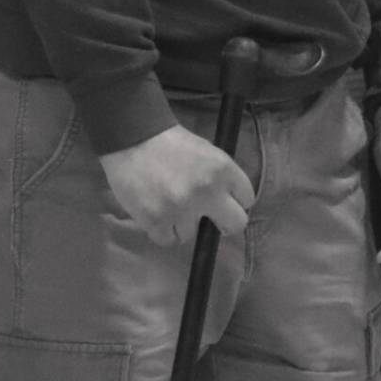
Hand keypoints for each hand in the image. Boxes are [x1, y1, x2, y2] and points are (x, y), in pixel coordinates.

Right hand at [98, 123, 254, 247]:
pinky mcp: (156, 221)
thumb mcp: (208, 152)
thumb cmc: (171, 143)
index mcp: (224, 170)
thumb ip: (221, 177)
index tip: (225, 202)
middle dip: (225, 224)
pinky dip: (162, 231)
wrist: (134, 141)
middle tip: (211, 219)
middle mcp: (208, 192)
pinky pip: (168, 240)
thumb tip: (227, 201)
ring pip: (193, 234)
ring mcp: (182, 209)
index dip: (236, 201)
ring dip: (183, 225)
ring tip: (170, 206)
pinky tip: (157, 214)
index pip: (247, 199)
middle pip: (236, 224)